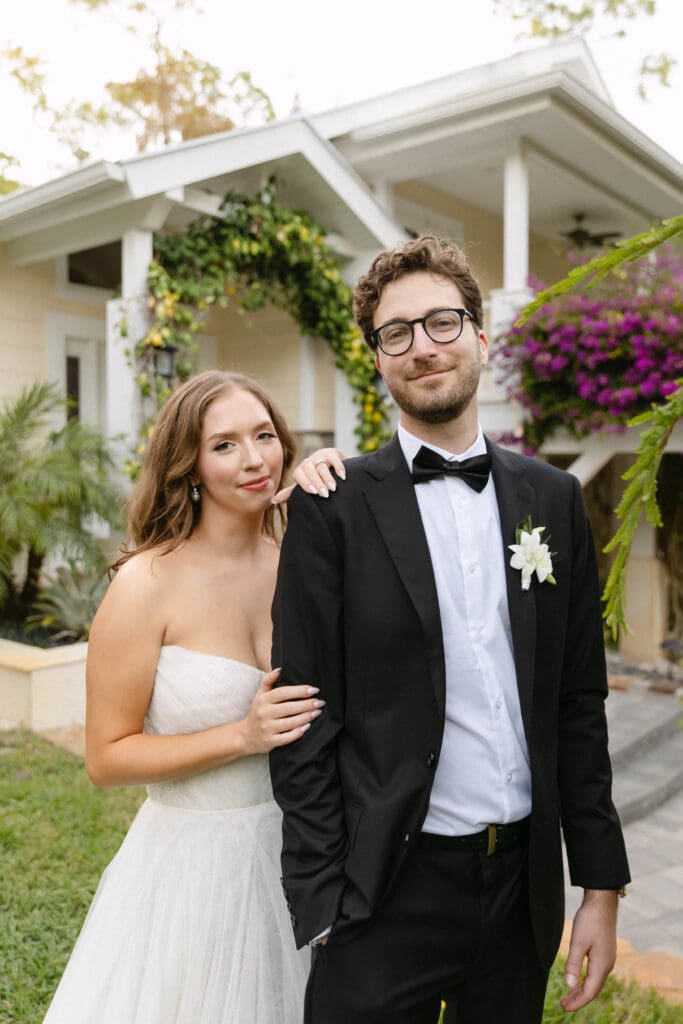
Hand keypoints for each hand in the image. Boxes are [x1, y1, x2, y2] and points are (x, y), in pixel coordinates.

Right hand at [239, 668, 324, 754]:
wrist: (246, 736)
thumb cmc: (258, 712)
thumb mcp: (260, 695)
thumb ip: (268, 680)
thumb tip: (280, 669)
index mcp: (262, 700)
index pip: (283, 693)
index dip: (299, 691)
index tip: (314, 690)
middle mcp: (264, 713)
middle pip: (289, 707)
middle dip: (307, 704)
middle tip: (320, 702)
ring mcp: (267, 728)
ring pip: (290, 722)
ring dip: (306, 717)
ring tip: (317, 712)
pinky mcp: (270, 741)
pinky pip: (287, 737)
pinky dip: (298, 732)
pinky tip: (308, 726)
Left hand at [272, 448, 345, 503]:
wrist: (331, 464)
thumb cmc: (316, 479)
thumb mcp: (305, 485)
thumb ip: (292, 492)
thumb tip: (274, 500)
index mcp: (299, 471)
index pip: (298, 475)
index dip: (305, 483)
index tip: (313, 492)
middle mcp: (308, 462)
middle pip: (310, 471)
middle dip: (318, 483)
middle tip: (325, 494)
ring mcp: (319, 456)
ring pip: (321, 466)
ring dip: (327, 478)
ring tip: (333, 488)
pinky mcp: (331, 452)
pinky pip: (333, 459)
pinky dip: (338, 468)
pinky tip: (342, 477)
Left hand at [560, 889, 618, 1011]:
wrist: (602, 902)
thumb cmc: (590, 920)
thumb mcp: (578, 942)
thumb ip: (573, 964)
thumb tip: (569, 985)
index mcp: (601, 965)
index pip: (590, 991)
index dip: (577, 1002)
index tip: (564, 1007)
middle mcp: (607, 965)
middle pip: (594, 989)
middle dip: (579, 999)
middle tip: (564, 1005)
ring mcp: (607, 959)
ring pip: (595, 982)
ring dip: (582, 990)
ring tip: (569, 996)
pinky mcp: (605, 952)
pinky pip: (596, 973)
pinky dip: (586, 981)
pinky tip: (578, 980)